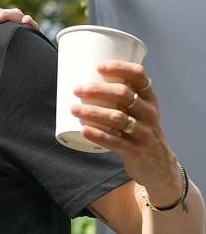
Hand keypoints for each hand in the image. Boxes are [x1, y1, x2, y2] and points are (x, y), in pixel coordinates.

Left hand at [72, 63, 182, 201]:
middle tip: (77, 89)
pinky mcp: (136, 151)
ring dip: (92, 111)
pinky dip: (98, 135)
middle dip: (97, 89)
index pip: (139, 76)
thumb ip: (121, 100)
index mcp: (150, 99)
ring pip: (117, 118)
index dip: (120, 68)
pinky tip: (84, 130)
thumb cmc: (141, 133)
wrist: (160, 167)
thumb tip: (85, 83)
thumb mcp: (140, 114)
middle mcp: (149, 113)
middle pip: (124, 95)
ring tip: (73, 108)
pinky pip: (116, 142)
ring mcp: (144, 133)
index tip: (98, 66)